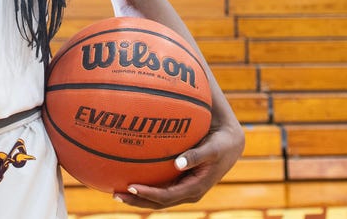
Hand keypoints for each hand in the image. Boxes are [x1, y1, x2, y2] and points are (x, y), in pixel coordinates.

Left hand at [113, 117, 245, 208]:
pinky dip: (145, 185)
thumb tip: (178, 163)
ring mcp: (183, 189)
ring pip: (157, 198)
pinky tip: (129, 174)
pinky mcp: (179, 182)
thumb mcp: (213, 148)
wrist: (230, 145)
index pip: (166, 197)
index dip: (148, 194)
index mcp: (194, 189)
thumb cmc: (221, 144)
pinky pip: (159, 186)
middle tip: (116, 194)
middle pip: (157, 202)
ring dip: (137, 196)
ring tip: (116, 190)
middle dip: (136, 200)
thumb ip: (197, 155)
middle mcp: (187, 192)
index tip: (131, 187)